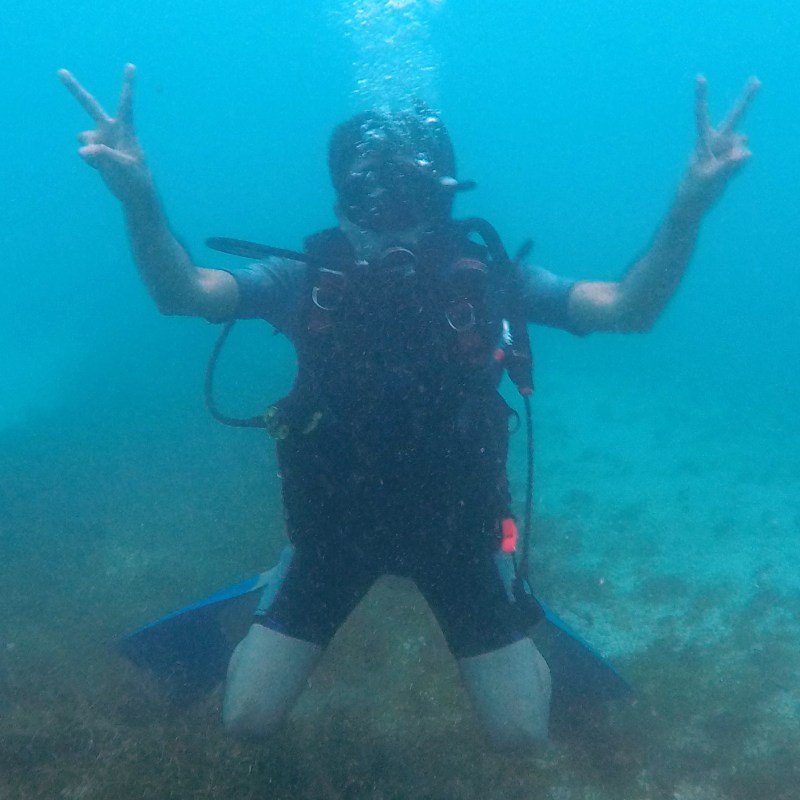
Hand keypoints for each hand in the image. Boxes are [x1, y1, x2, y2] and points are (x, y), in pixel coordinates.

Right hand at [59, 64, 152, 204]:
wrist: (134, 193)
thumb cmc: (136, 178)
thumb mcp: (123, 166)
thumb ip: (104, 155)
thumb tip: (83, 149)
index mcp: (125, 129)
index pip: (126, 103)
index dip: (127, 84)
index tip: (130, 65)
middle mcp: (111, 130)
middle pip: (91, 106)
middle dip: (75, 90)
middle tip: (61, 71)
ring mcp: (102, 140)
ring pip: (83, 137)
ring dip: (90, 148)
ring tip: (106, 162)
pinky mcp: (96, 152)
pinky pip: (84, 152)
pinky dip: (89, 161)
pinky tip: (102, 168)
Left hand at [679, 75, 760, 213]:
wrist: (693, 205)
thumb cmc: (694, 191)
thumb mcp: (710, 179)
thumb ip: (728, 165)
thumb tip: (746, 152)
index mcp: (703, 143)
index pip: (702, 116)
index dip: (701, 97)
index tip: (700, 77)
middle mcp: (715, 143)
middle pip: (733, 118)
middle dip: (746, 100)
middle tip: (757, 80)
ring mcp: (725, 151)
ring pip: (742, 145)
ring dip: (737, 156)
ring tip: (720, 172)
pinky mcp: (731, 161)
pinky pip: (743, 159)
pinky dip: (738, 168)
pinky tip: (725, 177)